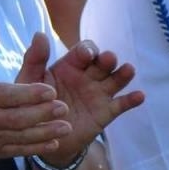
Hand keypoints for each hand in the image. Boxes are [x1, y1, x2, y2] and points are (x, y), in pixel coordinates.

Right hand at [0, 24, 70, 162]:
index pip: (8, 95)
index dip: (29, 94)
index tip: (50, 90)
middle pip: (18, 117)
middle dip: (42, 113)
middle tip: (64, 107)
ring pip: (22, 135)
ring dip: (45, 132)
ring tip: (66, 126)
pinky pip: (19, 150)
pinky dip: (37, 148)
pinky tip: (54, 142)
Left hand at [41, 38, 144, 159]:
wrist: (41, 136)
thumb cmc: (32, 103)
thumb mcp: (29, 81)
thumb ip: (34, 59)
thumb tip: (39, 34)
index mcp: (69, 65)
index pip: (83, 51)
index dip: (87, 50)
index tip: (86, 55)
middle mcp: (87, 76)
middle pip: (103, 63)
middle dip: (107, 59)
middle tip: (108, 59)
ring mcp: (98, 93)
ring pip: (116, 80)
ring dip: (123, 74)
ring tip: (128, 70)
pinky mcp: (106, 112)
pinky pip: (121, 104)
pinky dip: (132, 100)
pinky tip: (139, 96)